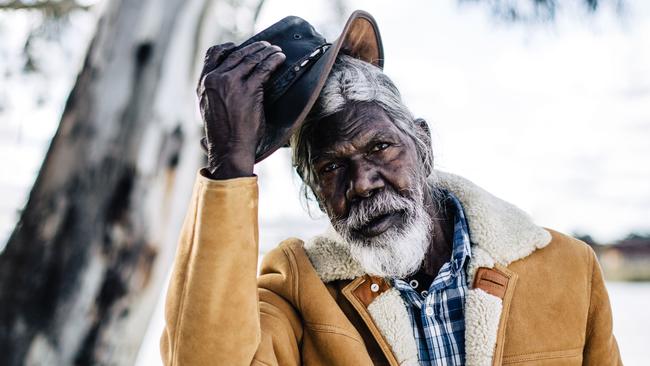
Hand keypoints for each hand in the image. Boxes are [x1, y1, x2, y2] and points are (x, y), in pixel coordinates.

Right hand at [197, 41, 285, 178]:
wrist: (229, 148)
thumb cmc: (222, 135)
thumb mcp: (208, 109)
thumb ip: (213, 93)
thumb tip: (220, 88)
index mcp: (203, 83)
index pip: (213, 54)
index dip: (229, 47)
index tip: (239, 46)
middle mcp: (215, 79)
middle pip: (237, 54)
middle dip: (254, 48)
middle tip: (266, 46)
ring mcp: (231, 82)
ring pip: (251, 58)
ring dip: (266, 52)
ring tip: (276, 51)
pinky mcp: (248, 89)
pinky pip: (264, 68)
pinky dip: (274, 60)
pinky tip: (280, 59)